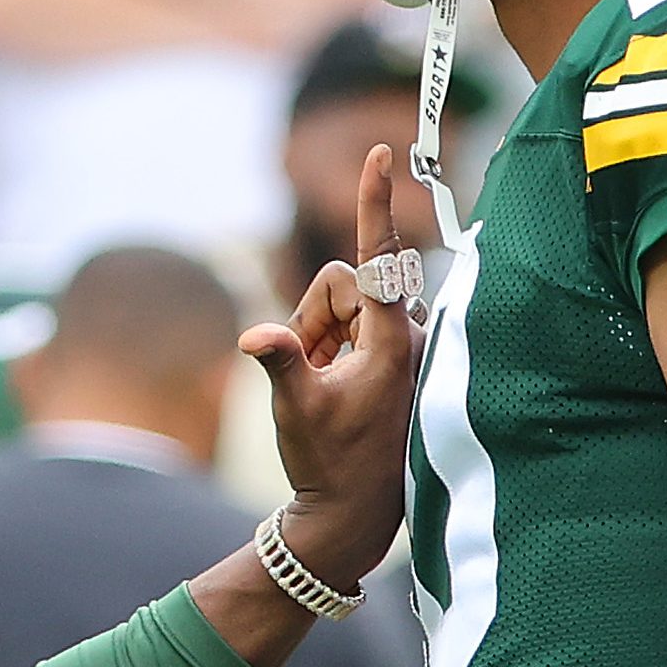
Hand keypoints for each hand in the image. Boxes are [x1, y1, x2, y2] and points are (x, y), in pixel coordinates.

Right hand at [239, 146, 423, 589]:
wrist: (354, 514)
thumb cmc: (328, 464)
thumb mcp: (297, 411)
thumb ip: (281, 362)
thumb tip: (257, 337)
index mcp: (392, 340)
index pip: (379, 256)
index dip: (373, 200)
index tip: (380, 152)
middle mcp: (409, 336)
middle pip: (344, 285)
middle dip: (314, 320)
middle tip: (310, 373)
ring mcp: (406, 348)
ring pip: (346, 307)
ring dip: (322, 338)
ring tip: (324, 389)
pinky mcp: (399, 360)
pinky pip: (353, 327)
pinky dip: (332, 348)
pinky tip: (334, 389)